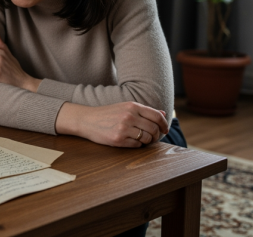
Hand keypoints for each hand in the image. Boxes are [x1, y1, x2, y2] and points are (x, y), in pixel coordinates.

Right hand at [55, 102, 169, 147]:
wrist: (87, 120)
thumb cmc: (108, 113)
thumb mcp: (126, 107)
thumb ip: (145, 110)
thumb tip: (164, 113)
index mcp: (132, 106)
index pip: (157, 116)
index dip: (164, 124)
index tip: (165, 130)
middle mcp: (129, 116)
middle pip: (154, 129)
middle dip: (156, 135)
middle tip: (153, 137)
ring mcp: (123, 128)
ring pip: (147, 138)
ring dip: (147, 141)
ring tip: (142, 139)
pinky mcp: (118, 139)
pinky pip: (136, 145)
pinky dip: (137, 145)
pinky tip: (131, 141)